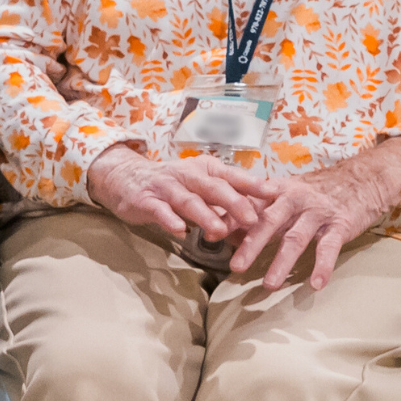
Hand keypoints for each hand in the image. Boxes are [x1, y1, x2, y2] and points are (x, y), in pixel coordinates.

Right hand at [87, 145, 265, 248]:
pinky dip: (170, 220)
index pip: (232, 175)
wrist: (126, 177)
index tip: (274, 193)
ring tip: (219, 230)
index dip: (252, 184)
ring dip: (204, 215)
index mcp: (204, 169)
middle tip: (252, 219)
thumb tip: (259, 209)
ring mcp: (166, 187)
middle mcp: (187, 175)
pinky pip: (160, 210)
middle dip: (234, 203)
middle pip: (213, 188)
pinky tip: (179, 231)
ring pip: (188, 201)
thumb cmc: (172, 184)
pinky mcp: (146, 201)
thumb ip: (225, 196)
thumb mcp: (200, 183)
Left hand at [230, 137, 400, 289]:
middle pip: (269, 222)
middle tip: (235, 267)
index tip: (208, 235)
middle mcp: (294, 199)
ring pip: (296, 237)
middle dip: (251, 244)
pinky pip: (329, 247)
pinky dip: (322, 266)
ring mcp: (317, 211)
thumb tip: (224, 229)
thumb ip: (257, 211)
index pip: (248, 205)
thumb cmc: (315, 191)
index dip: (228, 219)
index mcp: (276, 190)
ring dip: (282, 262)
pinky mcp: (340, 223)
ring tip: (269, 285)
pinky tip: (316, 284)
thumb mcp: (284, 194)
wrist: (362, 178)